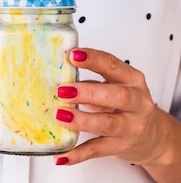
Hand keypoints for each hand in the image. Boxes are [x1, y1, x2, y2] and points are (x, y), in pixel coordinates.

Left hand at [53, 48, 180, 174]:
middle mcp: (136, 103)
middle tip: (63, 90)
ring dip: (82, 120)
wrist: (153, 137)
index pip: (113, 66)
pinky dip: (78, 154)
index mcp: (132, 80)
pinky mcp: (120, 147)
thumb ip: (91, 82)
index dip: (93, 60)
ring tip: (60, 116)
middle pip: (117, 96)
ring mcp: (130, 127)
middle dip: (88, 92)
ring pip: (107, 124)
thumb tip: (58, 78)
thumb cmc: (127, 107)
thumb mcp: (115, 87)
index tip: (73, 55)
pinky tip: (61, 156)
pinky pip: (97, 151)